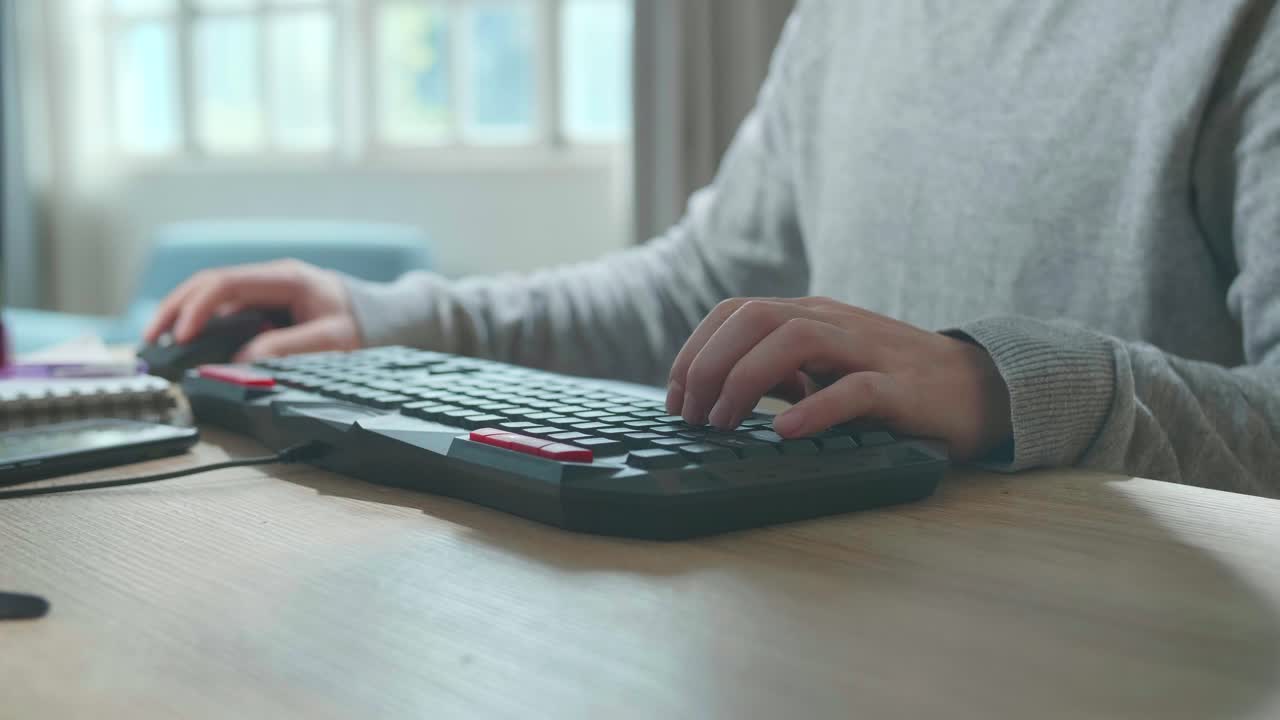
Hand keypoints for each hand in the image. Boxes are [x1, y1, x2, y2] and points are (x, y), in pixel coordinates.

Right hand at [143, 259, 361, 362]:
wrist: (380, 316)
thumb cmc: (360, 324)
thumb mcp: (334, 340)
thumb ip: (290, 348)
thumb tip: (244, 360)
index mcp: (287, 278)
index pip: (227, 283)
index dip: (198, 308)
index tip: (182, 336)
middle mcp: (270, 278)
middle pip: (209, 283)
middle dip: (176, 308)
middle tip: (153, 339)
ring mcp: (265, 289)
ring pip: (212, 295)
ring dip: (183, 315)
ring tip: (159, 342)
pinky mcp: (264, 304)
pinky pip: (224, 309)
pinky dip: (201, 323)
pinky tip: (185, 341)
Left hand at [664, 297, 1011, 461]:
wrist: (979, 388)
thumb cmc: (892, 382)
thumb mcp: (825, 368)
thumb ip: (779, 371)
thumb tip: (720, 390)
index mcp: (809, 314)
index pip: (733, 312)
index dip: (694, 351)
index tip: (674, 399)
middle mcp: (833, 321)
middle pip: (753, 318)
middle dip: (708, 365)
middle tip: (691, 416)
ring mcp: (868, 350)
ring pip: (794, 340)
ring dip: (746, 380)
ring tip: (723, 423)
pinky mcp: (902, 387)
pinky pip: (854, 389)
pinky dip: (814, 407)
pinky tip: (785, 431)